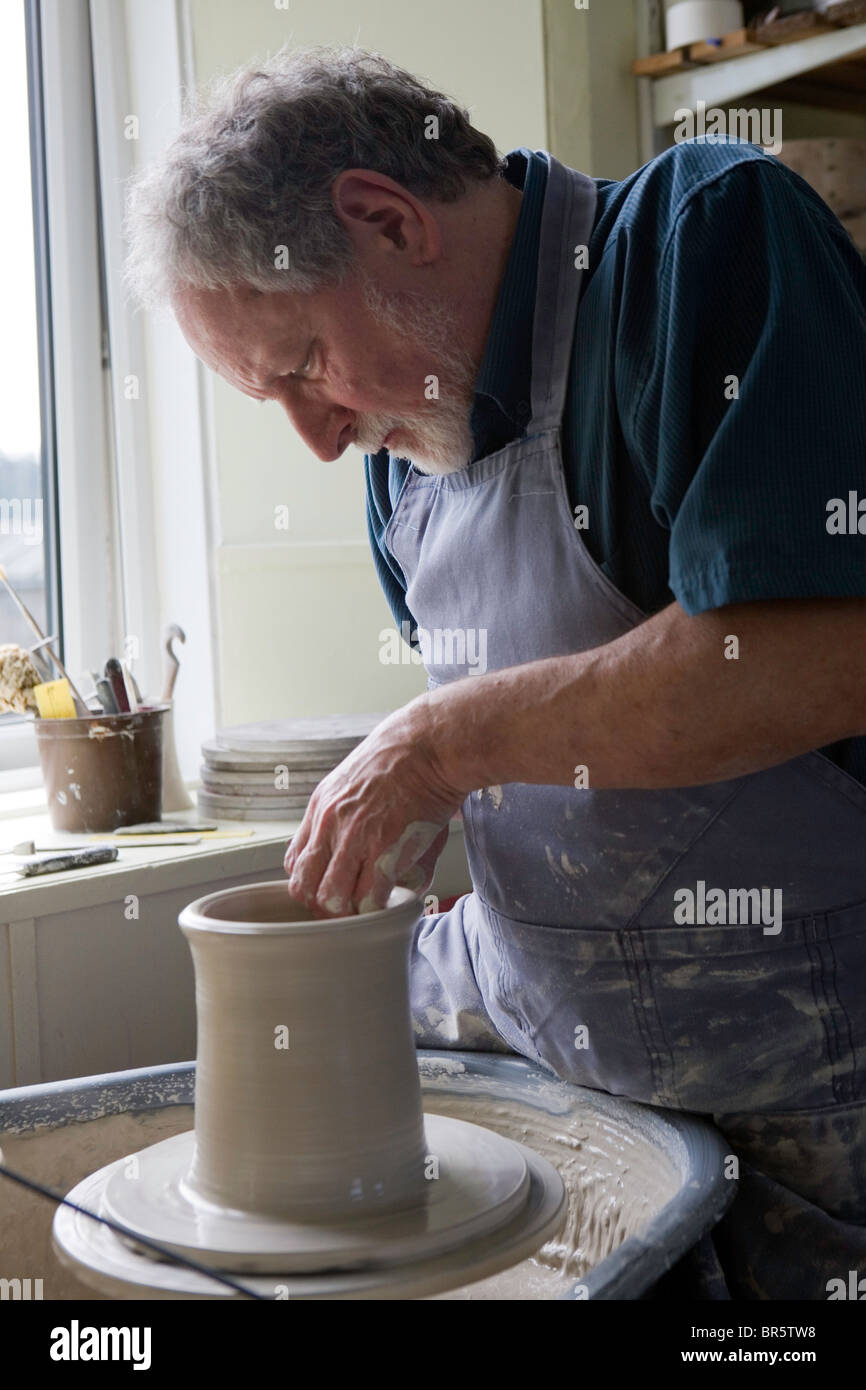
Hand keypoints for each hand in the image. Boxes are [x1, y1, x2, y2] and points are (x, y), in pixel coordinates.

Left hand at [283, 696, 464, 915]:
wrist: (430, 745)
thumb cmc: (404, 763)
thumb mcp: (358, 783)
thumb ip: (348, 819)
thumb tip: (353, 854)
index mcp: (321, 808)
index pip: (294, 862)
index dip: (311, 882)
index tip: (331, 886)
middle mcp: (329, 824)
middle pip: (304, 887)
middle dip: (323, 906)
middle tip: (348, 907)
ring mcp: (354, 837)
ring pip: (331, 899)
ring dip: (350, 911)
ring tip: (369, 907)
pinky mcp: (383, 849)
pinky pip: (368, 898)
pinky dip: (378, 908)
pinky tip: (391, 899)